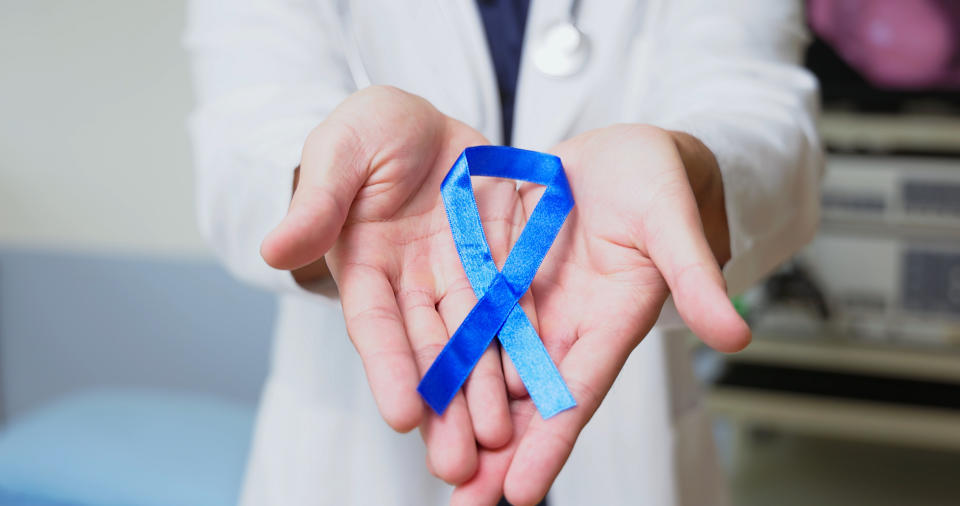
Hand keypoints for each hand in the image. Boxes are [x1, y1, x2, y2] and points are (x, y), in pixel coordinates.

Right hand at [260, 86, 521, 483]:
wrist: (423, 121)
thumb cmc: (370, 131)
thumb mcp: (342, 151)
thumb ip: (319, 201)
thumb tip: (274, 251)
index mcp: (365, 263)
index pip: (376, 324)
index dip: (389, 367)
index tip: (401, 415)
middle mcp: (412, 282)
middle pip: (429, 349)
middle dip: (444, 404)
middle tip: (459, 462)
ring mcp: (458, 273)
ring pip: (474, 339)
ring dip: (487, 390)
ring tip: (503, 442)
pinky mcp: (499, 257)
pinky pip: (515, 302)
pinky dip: (523, 343)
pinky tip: (538, 383)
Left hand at [452, 125, 750, 504]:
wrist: (624, 152)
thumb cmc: (661, 182)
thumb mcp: (675, 222)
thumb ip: (695, 277)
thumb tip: (737, 336)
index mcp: (612, 320)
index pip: (578, 392)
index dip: (550, 443)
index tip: (518, 494)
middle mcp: (567, 322)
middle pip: (530, 398)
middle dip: (496, 453)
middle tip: (461, 503)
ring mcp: (531, 300)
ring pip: (493, 365)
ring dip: (463, 412)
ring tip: (434, 461)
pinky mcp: (501, 271)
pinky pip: (469, 313)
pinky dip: (448, 352)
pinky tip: (419, 383)